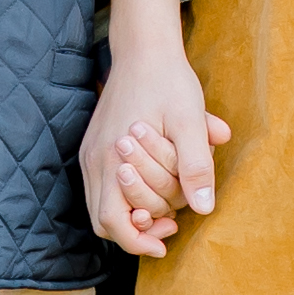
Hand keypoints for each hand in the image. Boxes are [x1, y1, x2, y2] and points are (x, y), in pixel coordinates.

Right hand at [83, 0, 228, 259]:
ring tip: (163, 214)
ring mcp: (90, 154)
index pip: (113, 222)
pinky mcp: (93, 147)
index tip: (166, 245)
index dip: (139, 242)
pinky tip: (152, 189)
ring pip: (100, 205)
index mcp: (112, 156)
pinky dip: (124, 198)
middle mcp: (94, 160)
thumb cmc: (169, 82)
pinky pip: (101, 188)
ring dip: (131, 215)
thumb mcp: (189, 120)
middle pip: (103, 221)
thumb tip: (203, 209)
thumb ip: (195, 165)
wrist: (144, 49)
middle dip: (137, 232)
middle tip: (170, 230)